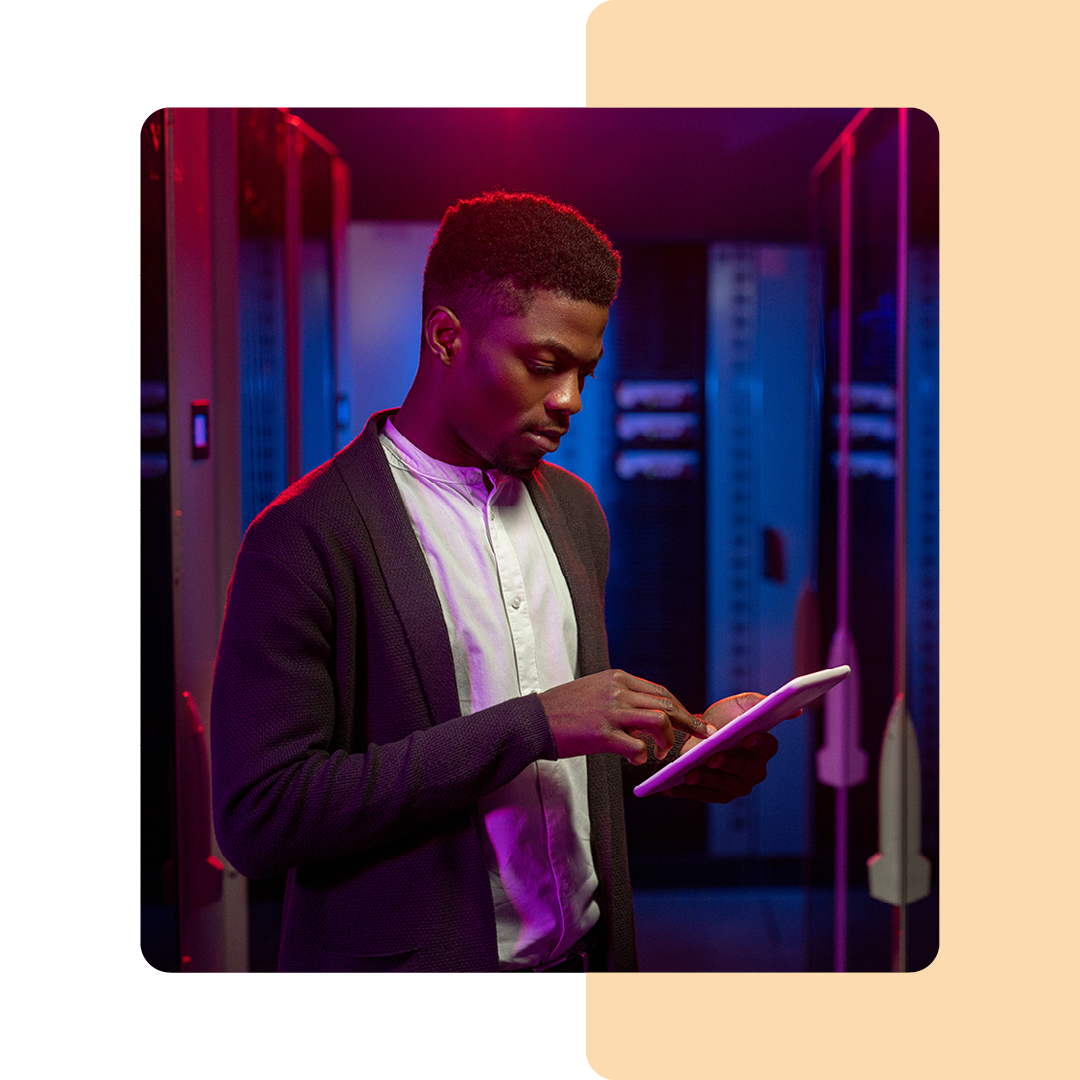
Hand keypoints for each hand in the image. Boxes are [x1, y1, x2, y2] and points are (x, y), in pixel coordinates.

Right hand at [539, 669, 709, 764]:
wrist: (533, 721)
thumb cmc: (564, 709)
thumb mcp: (596, 691)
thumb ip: (623, 698)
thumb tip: (650, 716)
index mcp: (618, 679)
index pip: (661, 691)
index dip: (682, 708)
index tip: (694, 721)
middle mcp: (618, 691)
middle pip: (667, 704)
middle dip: (690, 722)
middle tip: (702, 737)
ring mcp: (610, 711)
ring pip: (660, 720)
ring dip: (669, 739)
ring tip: (663, 751)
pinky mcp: (602, 734)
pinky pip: (637, 745)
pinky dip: (642, 755)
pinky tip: (635, 759)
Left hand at [662, 692, 780, 802]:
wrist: (696, 734)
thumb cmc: (722, 719)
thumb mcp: (739, 706)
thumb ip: (760, 704)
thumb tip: (795, 710)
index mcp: (763, 746)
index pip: (768, 747)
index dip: (760, 743)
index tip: (747, 737)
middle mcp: (755, 769)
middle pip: (747, 770)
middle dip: (729, 764)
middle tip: (712, 758)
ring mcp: (737, 785)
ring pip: (725, 786)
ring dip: (707, 780)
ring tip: (689, 773)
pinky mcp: (718, 795)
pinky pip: (704, 796)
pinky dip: (688, 791)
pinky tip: (672, 785)